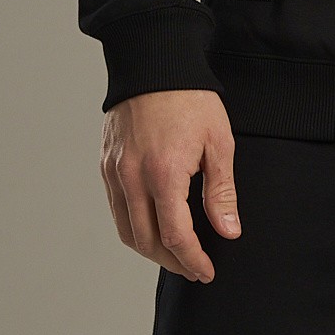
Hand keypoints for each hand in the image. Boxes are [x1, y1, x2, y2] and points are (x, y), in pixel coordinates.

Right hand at [100, 89, 240, 279]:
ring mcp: (115, 171)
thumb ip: (221, 192)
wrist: (153, 62)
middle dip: (172, 262)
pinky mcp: (106, 164)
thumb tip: (228, 231)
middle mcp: (133, 177)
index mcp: (164, 174)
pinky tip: (153, 226)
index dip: (193, 261)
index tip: (206, 272)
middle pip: (147, 241)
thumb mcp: (218, 143)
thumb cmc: (190, 99)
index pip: (176, 237)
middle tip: (193, 268)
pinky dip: (133, 227)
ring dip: (150, 249)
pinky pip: (116, 208)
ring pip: (126, 230)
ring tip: (174, 254)